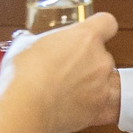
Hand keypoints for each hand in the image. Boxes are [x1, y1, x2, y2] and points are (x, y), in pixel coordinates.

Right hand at [0, 13, 119, 132]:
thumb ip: (35, 41)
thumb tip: (28, 41)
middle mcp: (100, 59)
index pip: (107, 23)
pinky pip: (100, 105)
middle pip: (102, 56)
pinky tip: (69, 107)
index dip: (100, 29)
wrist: (26, 107)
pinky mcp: (100, 109)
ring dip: (90, 85)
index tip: (91, 35)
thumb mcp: (25, 44)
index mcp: (86, 37)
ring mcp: (103, 85)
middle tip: (66, 70)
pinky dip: (88, 106)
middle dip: (87, 63)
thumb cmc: (24, 74)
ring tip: (65, 91)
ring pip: (104, 81)